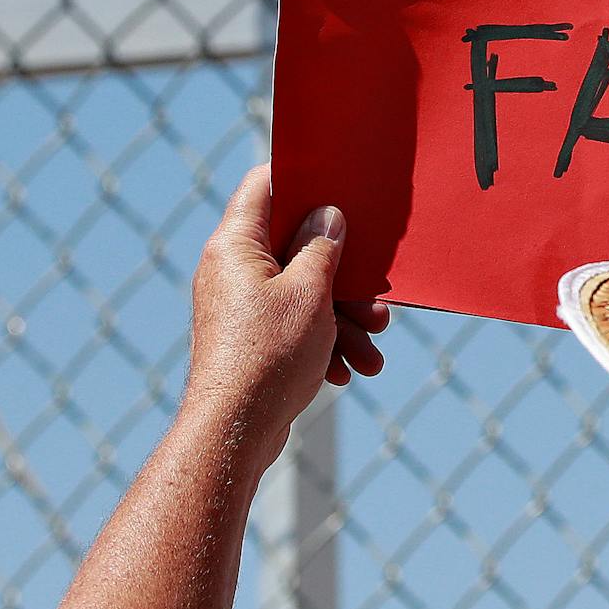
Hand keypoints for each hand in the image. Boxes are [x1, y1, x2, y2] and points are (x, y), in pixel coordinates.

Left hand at [181, 166, 389, 457]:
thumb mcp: (310, 291)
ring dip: (343, 318)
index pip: (265, 185)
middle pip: (296, 247)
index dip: (303, 176)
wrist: (234, 433)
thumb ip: (322, 246)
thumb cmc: (268, 355)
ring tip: (372, 350)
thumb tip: (326, 215)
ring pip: (302, 292)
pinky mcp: (248, 338)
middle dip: (344, 275)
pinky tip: (348, 369)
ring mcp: (238, 306)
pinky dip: (323, 341)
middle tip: (377, 299)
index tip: (341, 180)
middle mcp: (231, 270)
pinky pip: (293, 324)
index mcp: (236, 245)